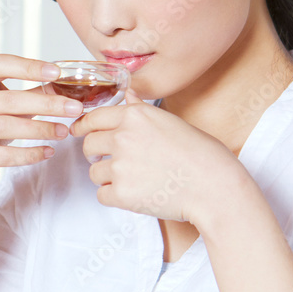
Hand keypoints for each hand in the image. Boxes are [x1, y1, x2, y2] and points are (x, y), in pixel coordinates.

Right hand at [0, 54, 83, 189]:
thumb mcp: (6, 105)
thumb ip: (32, 93)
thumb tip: (66, 85)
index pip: (0, 65)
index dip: (29, 67)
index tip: (56, 72)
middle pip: (10, 99)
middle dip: (47, 104)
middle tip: (74, 108)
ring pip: (7, 126)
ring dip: (41, 129)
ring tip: (64, 131)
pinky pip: (4, 155)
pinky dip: (30, 154)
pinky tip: (48, 151)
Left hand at [69, 87, 237, 222]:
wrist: (214, 186)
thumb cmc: (201, 154)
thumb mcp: (171, 121)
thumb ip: (142, 110)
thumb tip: (127, 94)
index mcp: (135, 116)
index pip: (93, 117)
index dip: (83, 126)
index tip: (78, 131)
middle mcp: (123, 137)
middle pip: (88, 145)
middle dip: (96, 154)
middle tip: (112, 161)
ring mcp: (120, 165)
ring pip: (95, 172)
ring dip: (108, 177)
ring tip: (135, 179)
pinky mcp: (122, 193)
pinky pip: (102, 195)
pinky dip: (115, 197)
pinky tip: (137, 194)